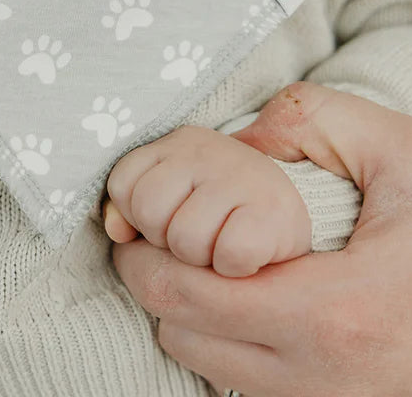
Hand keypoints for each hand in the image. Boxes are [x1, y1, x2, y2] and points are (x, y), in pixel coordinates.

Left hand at [105, 125, 310, 277]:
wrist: (295, 217)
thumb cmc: (221, 214)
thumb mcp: (170, 197)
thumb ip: (128, 208)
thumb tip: (116, 231)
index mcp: (178, 144)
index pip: (124, 184)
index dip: (137, 217)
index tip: (169, 218)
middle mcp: (208, 150)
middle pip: (148, 211)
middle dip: (165, 239)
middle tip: (199, 235)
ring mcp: (244, 177)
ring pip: (184, 239)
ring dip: (201, 259)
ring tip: (223, 244)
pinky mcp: (276, 214)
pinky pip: (229, 255)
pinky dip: (236, 267)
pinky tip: (249, 256)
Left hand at [113, 83, 411, 396]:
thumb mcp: (408, 150)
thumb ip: (314, 119)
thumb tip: (236, 135)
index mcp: (334, 310)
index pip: (185, 296)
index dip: (146, 252)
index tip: (143, 217)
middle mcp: (322, 377)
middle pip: (180, 338)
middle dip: (158, 281)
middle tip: (165, 235)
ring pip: (207, 371)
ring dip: (191, 319)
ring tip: (210, 265)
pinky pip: (247, 391)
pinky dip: (229, 350)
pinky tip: (250, 303)